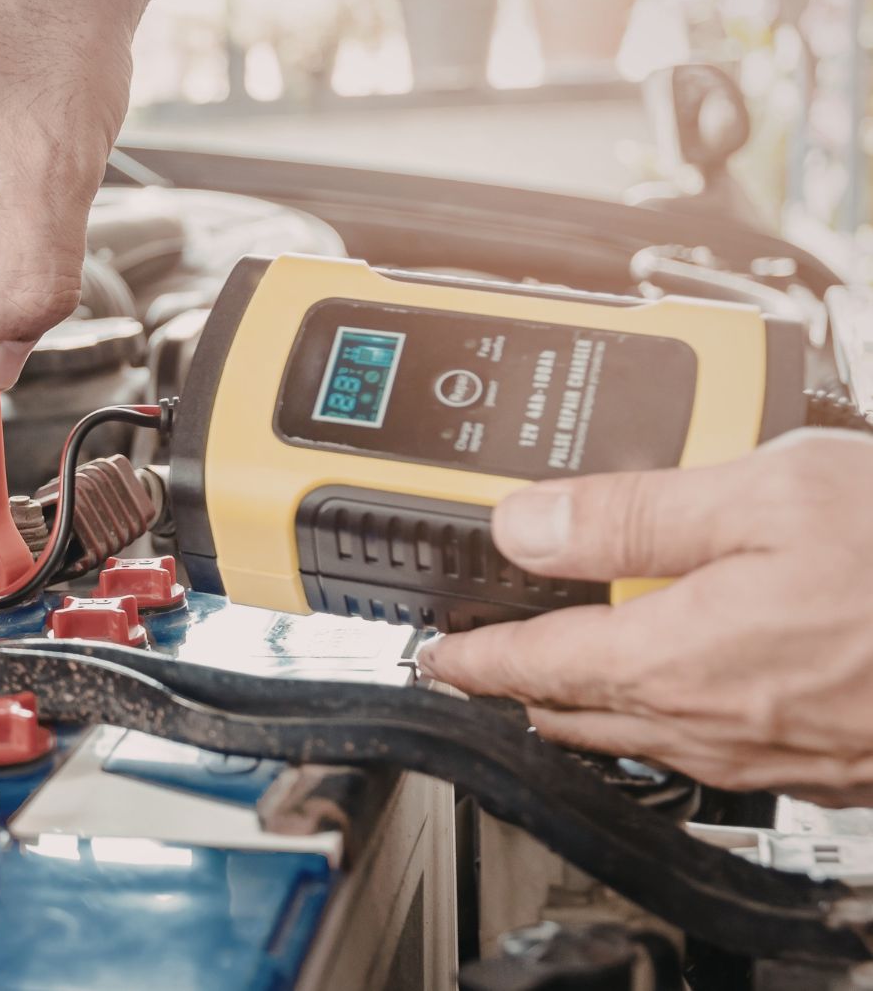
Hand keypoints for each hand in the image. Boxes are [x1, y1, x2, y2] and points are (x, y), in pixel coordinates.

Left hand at [419, 429, 872, 805]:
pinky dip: (673, 707)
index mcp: (674, 660)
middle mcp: (710, 724)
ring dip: (594, 695)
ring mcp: (767, 755)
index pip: (527, 666)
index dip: (467, 656)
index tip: (433, 652)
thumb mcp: (766, 492)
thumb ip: (629, 514)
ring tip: (572, 654)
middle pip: (573, 709)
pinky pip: (712, 744)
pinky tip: (692, 671)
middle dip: (520, 678)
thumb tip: (525, 522)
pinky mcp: (822, 763)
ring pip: (641, 732)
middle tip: (488, 646)